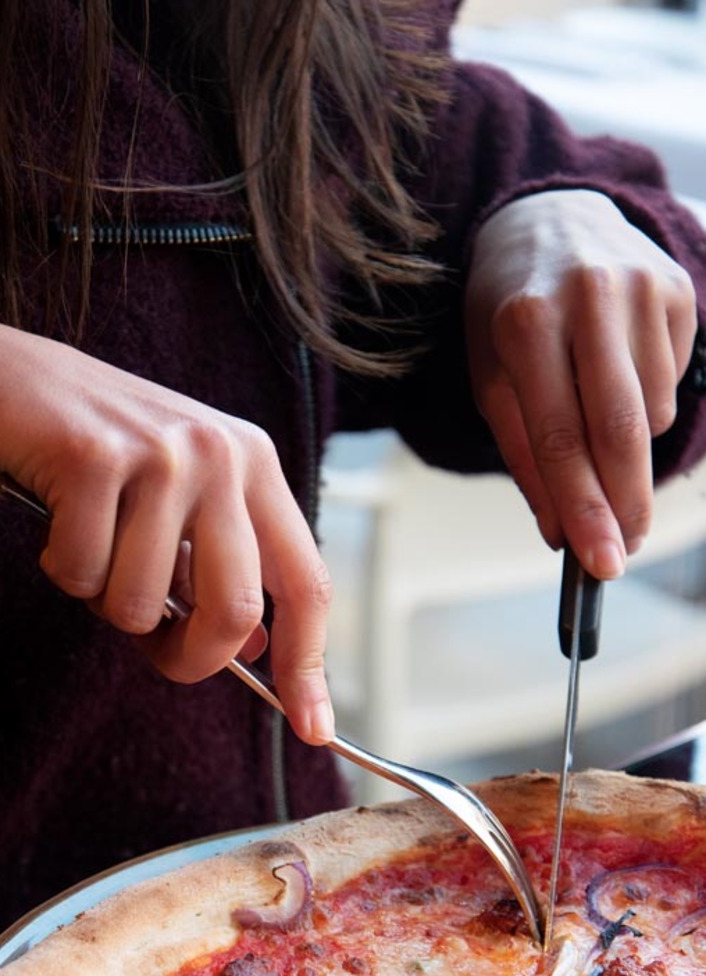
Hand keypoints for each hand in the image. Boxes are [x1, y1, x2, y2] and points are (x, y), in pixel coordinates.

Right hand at [0, 320, 334, 743]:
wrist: (3, 381)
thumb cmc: (94, 459)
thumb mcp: (178, 507)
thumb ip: (220, 572)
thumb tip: (259, 651)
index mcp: (255, 466)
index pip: (306, 583)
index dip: (309, 664)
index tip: (312, 727)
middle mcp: (222, 454)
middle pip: (233, 611)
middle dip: (187, 656)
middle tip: (151, 646)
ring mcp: (161, 453)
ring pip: (141, 604)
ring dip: (104, 601)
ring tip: (91, 548)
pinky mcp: (93, 457)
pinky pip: (82, 573)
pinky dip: (61, 569)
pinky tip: (56, 522)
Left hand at [465, 189, 697, 578]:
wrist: (548, 218)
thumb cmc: (508, 313)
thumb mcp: (491, 379)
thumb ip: (524, 455)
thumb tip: (561, 530)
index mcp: (525, 322)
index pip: (561, 436)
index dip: (584, 507)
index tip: (600, 562)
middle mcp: (588, 297)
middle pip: (621, 429)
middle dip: (624, 503)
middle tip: (622, 551)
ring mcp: (641, 287)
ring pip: (652, 413)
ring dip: (626, 449)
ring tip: (592, 420)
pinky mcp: (678, 288)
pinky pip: (673, 382)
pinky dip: (647, 402)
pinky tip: (617, 374)